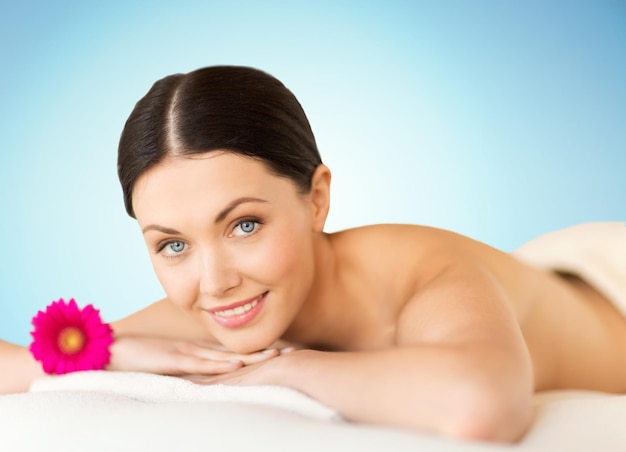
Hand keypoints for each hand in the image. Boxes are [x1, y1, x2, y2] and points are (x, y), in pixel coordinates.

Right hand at [107, 335, 284, 375]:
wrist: (107, 349)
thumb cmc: (135, 359)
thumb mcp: (165, 367)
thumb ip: (183, 372)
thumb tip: (203, 384)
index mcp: (195, 352)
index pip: (230, 352)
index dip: (255, 352)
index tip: (279, 351)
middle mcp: (195, 350)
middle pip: (235, 351)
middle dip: (262, 351)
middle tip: (290, 350)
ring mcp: (185, 353)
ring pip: (224, 355)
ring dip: (250, 356)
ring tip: (276, 355)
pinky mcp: (172, 359)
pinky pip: (199, 363)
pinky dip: (219, 365)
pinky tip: (236, 365)